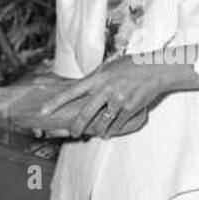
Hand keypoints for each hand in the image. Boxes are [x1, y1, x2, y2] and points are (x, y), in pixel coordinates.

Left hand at [36, 55, 169, 139]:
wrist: (155, 70)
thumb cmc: (131, 66)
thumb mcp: (109, 67)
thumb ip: (95, 78)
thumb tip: (80, 87)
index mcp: (98, 78)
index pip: (72, 91)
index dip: (56, 103)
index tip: (43, 111)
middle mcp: (106, 88)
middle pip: (86, 112)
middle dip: (77, 126)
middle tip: (73, 133)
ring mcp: (118, 99)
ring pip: (102, 121)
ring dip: (98, 130)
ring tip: (96, 133)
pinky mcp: (130, 108)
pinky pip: (117, 124)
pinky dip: (112, 129)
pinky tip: (110, 132)